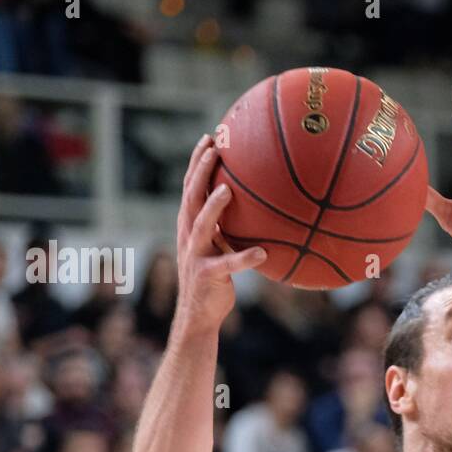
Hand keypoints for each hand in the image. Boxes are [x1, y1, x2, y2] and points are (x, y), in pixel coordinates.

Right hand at [176, 134, 266, 332]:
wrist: (199, 314)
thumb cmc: (215, 277)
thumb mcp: (220, 247)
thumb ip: (230, 226)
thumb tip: (261, 205)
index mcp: (190, 224)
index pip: (191, 186)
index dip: (197, 162)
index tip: (209, 137)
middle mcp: (189, 235)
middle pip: (191, 196)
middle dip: (200, 170)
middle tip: (213, 148)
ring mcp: (195, 255)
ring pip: (202, 225)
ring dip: (214, 207)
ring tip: (228, 191)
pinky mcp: (207, 276)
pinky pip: (227, 265)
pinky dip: (244, 258)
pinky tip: (262, 253)